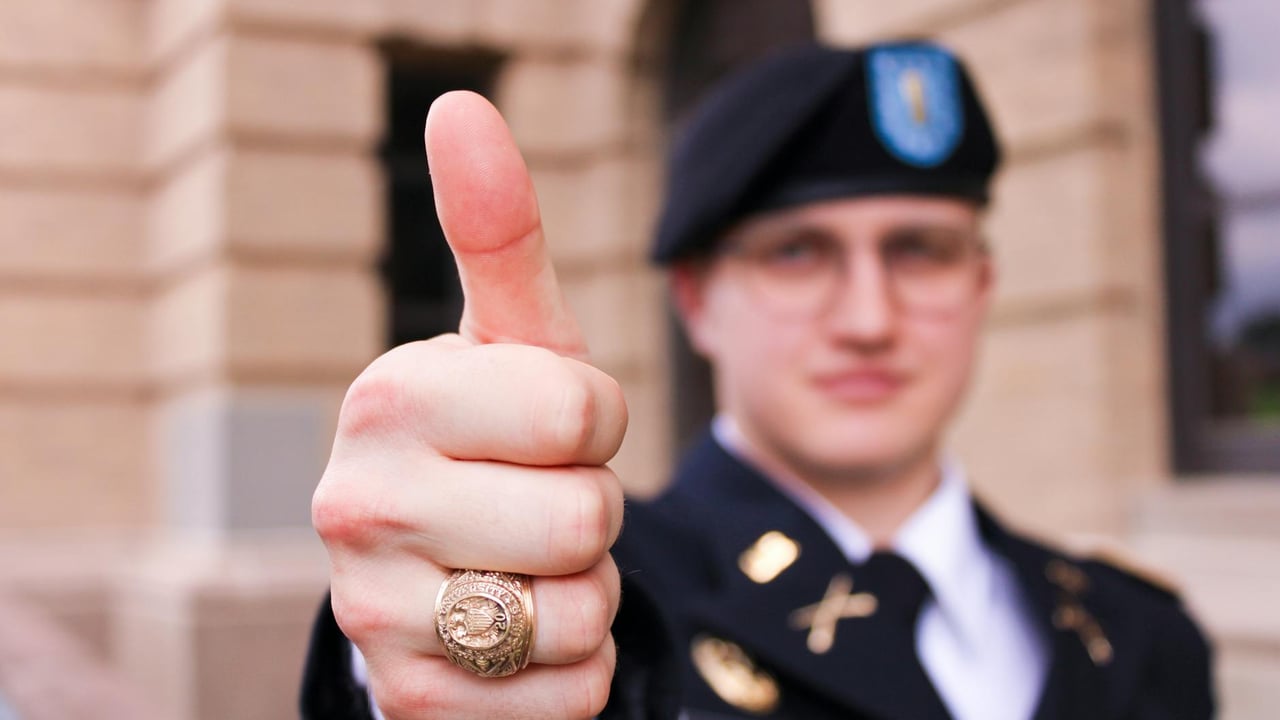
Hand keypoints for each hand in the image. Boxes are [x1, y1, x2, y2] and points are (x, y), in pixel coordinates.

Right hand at [312, 91, 627, 719]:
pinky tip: (519, 635)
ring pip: (579, 613)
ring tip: (527, 565)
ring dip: (586, 593)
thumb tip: (462, 108)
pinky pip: (568, 692)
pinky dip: (574, 668)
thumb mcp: (515, 340)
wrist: (449, 567)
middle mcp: (355, 504)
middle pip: (584, 520)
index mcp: (389, 396)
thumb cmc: (501, 436)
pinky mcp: (410, 702)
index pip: (583, 415)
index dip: (598, 425)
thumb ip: (500, 233)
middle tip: (538, 504)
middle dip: (592, 513)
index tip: (556, 430)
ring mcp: (373, 614)